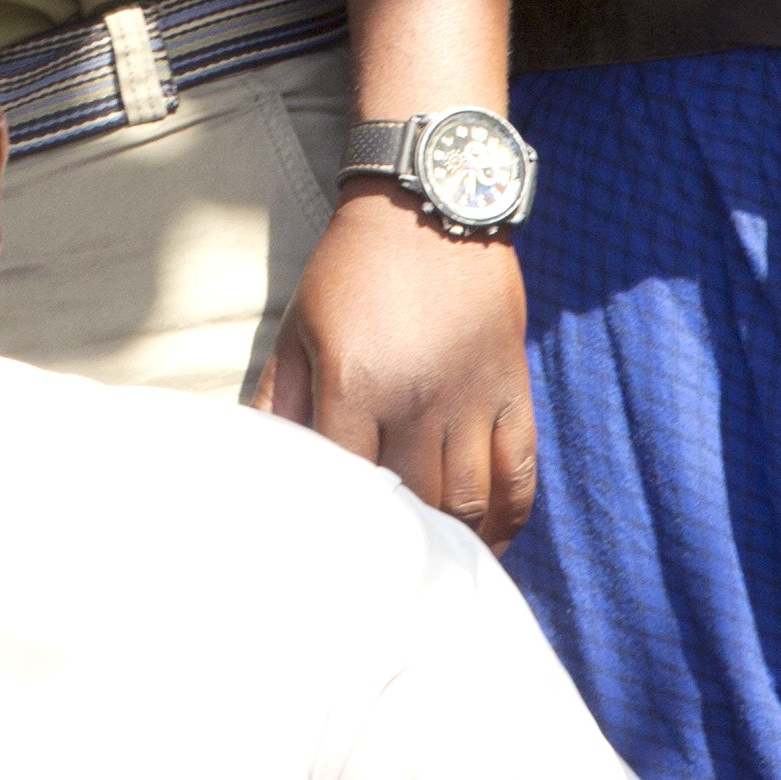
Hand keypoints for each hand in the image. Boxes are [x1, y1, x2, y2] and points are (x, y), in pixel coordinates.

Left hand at [260, 201, 535, 543]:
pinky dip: (510, 517)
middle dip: (397, 543)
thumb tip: (259, 459)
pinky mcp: (513, 389)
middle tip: (381, 573)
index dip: (337, 522)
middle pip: (414, 502)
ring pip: (470, 499)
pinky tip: (492, 542)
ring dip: (452, 539)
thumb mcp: (300, 326)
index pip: (346, 480)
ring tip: (430, 565)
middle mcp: (418, 398)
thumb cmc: (351, 268)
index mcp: (356, 383)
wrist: (429, 206)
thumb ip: (281, 398)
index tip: (329, 555)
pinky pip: (520, 471)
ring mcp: (472, 397)